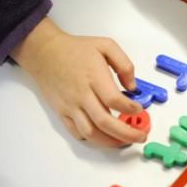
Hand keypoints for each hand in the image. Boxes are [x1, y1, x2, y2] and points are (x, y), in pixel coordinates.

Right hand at [11, 18, 145, 146]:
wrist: (45, 53)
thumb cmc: (76, 49)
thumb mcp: (106, 45)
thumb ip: (124, 65)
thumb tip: (133, 87)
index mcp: (94, 76)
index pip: (113, 99)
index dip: (129, 108)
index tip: (139, 109)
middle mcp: (82, 94)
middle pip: (104, 121)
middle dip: (126, 133)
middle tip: (141, 136)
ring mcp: (71, 106)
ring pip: (91, 133)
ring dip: (110, 141)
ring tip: (125, 141)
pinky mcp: (62, 113)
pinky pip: (77, 132)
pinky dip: (93, 139)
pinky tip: (105, 137)